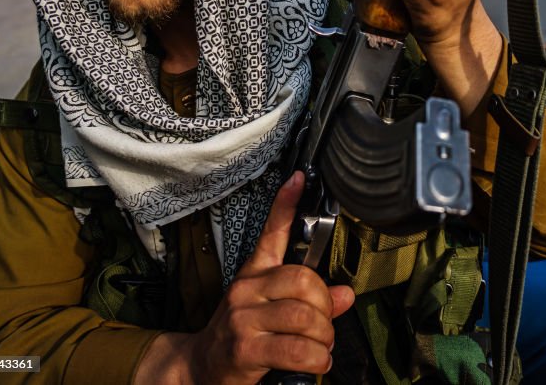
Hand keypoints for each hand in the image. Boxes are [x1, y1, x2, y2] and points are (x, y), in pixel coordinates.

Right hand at [135, 172, 354, 384]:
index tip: (299, 179)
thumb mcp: (271, 312)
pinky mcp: (245, 349)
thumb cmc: (240, 337)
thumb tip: (346, 294)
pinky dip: (317, 359)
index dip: (285, 204)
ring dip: (324, 336)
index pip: (271, 233)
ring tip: (322, 347)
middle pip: (304, 281)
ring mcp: (244, 319)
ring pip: (305, 316)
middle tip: (325, 325)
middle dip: (325, 307)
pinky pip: (297, 349)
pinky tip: (317, 362)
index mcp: (255, 274)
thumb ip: (311, 301)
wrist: (199, 368)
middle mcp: (247, 290)